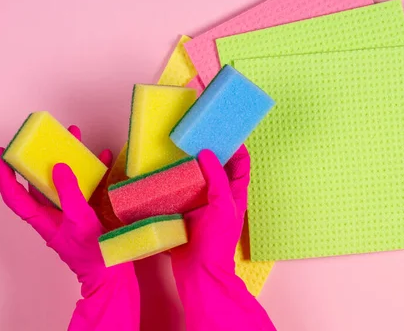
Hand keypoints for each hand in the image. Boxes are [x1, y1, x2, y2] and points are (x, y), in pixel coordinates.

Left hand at [0, 125, 139, 330]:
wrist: (111, 273)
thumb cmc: (92, 254)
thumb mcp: (79, 220)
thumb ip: (69, 193)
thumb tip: (58, 167)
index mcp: (42, 218)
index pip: (14, 195)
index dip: (4, 174)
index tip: (0, 152)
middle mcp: (52, 212)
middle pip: (39, 181)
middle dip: (41, 157)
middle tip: (45, 137)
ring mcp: (69, 211)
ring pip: (62, 179)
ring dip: (68, 158)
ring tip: (75, 137)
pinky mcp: (87, 210)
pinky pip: (86, 185)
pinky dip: (93, 171)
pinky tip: (102, 158)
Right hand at [171, 146, 249, 270]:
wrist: (198, 273)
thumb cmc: (216, 243)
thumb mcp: (222, 206)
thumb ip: (216, 179)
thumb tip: (206, 153)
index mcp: (234, 194)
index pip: (240, 163)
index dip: (235, 146)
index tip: (222, 131)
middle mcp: (218, 196)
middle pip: (217, 167)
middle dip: (209, 151)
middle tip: (194, 136)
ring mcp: (201, 204)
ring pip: (197, 178)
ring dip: (189, 165)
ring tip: (177, 149)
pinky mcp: (184, 212)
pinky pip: (181, 192)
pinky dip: (175, 182)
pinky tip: (163, 173)